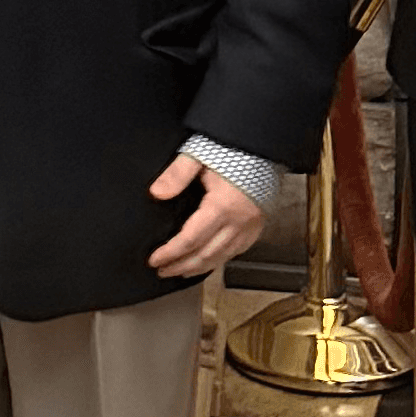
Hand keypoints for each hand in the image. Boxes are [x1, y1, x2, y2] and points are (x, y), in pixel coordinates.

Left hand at [146, 154, 264, 279]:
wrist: (261, 145)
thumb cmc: (233, 148)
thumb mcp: (200, 153)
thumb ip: (177, 173)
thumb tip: (157, 193)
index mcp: (222, 206)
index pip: (190, 240)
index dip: (170, 253)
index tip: (154, 260)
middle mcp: (238, 222)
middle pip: (205, 255)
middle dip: (181, 266)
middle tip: (162, 271)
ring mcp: (250, 226)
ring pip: (222, 258)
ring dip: (199, 268)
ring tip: (181, 271)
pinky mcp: (257, 225)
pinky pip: (237, 251)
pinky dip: (219, 260)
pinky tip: (210, 260)